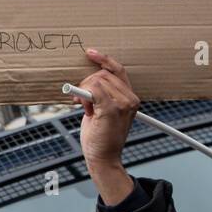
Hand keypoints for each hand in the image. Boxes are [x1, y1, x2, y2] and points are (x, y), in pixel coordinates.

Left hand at [76, 47, 139, 204]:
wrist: (103, 158)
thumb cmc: (101, 137)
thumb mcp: (102, 111)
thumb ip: (101, 94)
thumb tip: (88, 80)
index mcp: (131, 98)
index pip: (118, 70)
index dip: (104, 59)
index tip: (90, 53)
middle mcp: (130, 99)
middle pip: (103, 74)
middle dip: (86, 84)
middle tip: (80, 101)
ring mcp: (123, 103)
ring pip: (96, 81)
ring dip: (84, 92)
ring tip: (85, 108)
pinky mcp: (111, 109)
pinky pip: (93, 90)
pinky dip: (84, 97)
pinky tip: (85, 109)